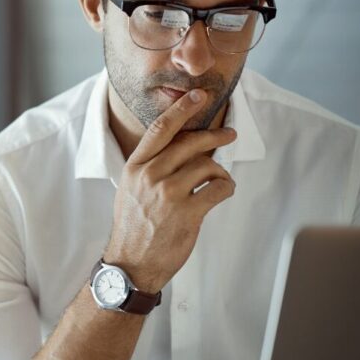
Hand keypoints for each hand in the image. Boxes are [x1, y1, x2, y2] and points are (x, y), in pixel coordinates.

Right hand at [104, 89, 236, 292]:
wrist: (131, 263)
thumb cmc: (133, 226)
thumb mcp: (130, 189)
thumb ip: (151, 166)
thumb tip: (183, 147)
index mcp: (135, 167)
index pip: (160, 129)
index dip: (181, 109)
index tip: (197, 96)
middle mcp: (150, 176)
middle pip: (190, 142)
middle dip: (215, 135)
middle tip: (229, 134)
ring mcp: (169, 194)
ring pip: (207, 165)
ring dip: (220, 171)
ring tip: (219, 181)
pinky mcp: (188, 213)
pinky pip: (218, 188)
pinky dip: (226, 188)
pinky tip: (221, 193)